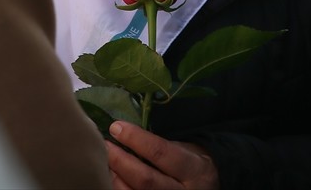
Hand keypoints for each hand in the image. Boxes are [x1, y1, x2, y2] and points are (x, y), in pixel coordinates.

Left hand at [105, 121, 219, 189]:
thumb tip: (122, 132)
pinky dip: (118, 188)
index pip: (161, 153)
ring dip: (115, 178)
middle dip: (120, 161)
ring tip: (104, 161)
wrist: (206, 188)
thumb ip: (159, 145)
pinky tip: (111, 177)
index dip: (136, 139)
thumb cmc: (190, 164)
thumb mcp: (184, 150)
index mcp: (192, 169)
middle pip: (145, 180)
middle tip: (104, 145)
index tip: (116, 127)